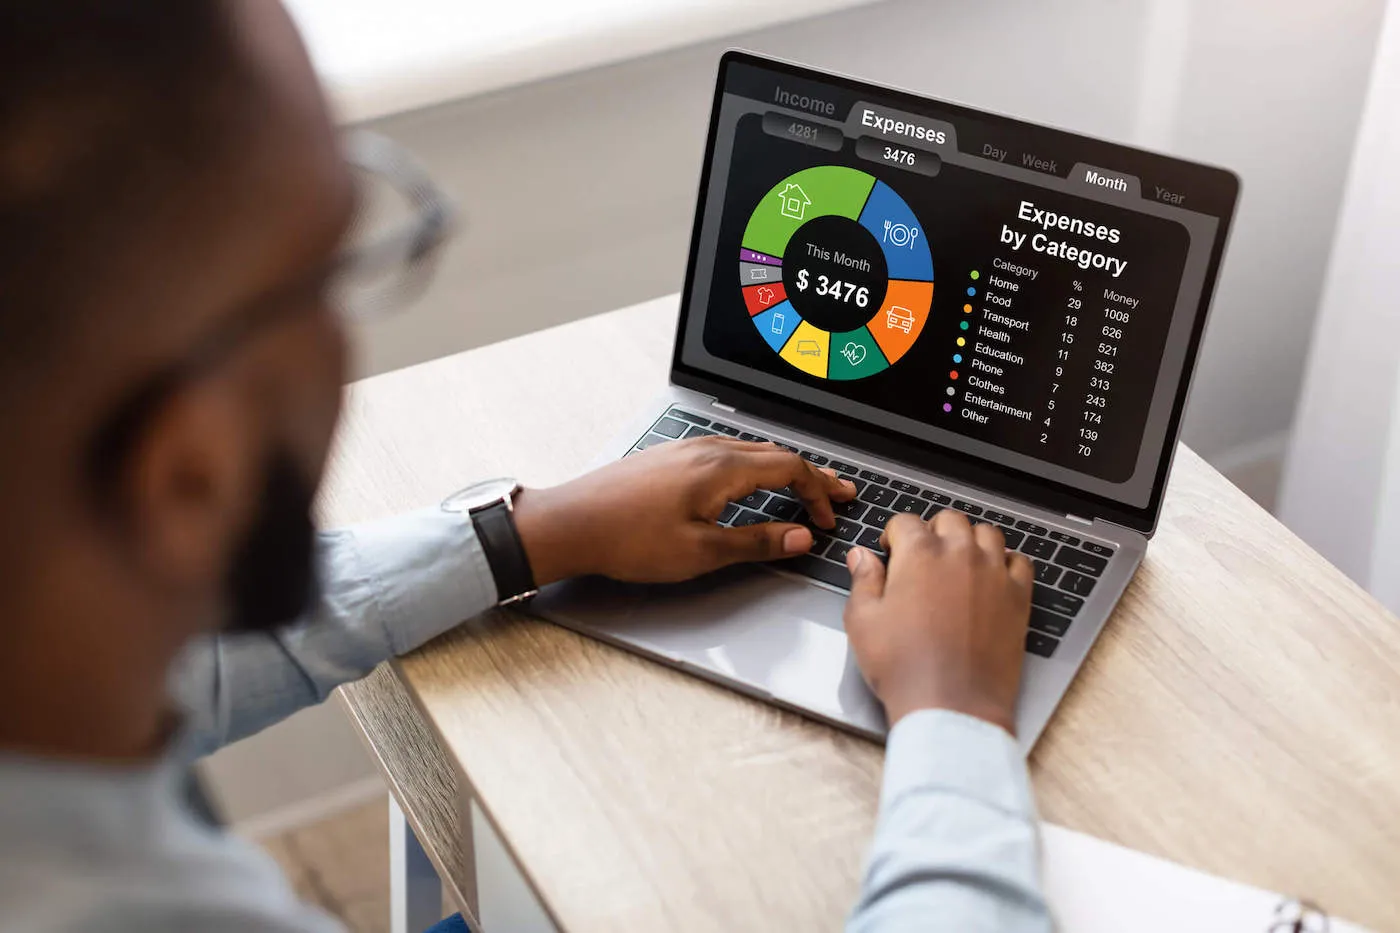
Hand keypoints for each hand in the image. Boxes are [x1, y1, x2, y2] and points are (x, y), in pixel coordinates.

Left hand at [511, 436, 856, 584]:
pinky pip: (726, 453)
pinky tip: (750, 482)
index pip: (789, 467)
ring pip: (750, 451)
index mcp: (720, 468)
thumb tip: (799, 537)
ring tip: (802, 486)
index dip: (817, 491)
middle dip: (810, 474)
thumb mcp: (701, 552)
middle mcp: (706, 450)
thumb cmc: (628, 539)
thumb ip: (755, 542)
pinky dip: (754, 467)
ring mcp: (685, 449)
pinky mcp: (669, 458)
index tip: (826, 517)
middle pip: (775, 453)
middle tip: (838, 492)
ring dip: (783, 469)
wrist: (571, 523)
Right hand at [842, 509, 1033, 733]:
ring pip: (987, 533)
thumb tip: (861, 556)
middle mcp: (960, 555)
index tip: (890, 550)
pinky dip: (1006, 562)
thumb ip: (863, 580)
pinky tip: (993, 577)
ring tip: (958, 561)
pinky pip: (1020, 562)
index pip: (906, 521)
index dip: (894, 535)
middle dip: (933, 531)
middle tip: (922, 556)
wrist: (951, 705)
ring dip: (970, 540)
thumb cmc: (904, 667)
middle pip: (950, 520)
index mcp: (919, 555)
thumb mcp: (863, 621)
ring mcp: (994, 574)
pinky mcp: (1018, 598)